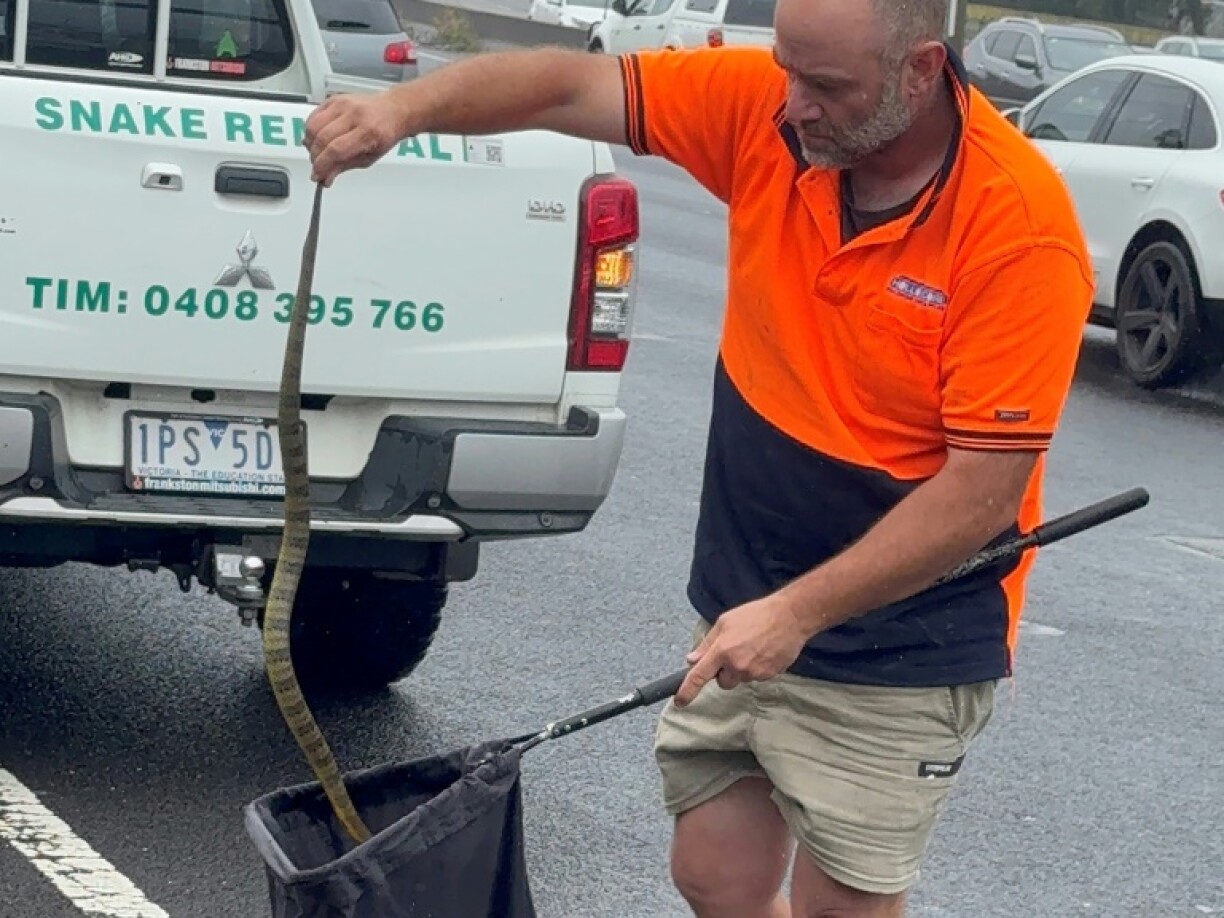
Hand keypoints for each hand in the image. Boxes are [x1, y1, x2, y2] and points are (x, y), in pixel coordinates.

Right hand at [304, 92, 409, 186]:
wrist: (391, 111)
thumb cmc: (384, 134)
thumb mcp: (369, 158)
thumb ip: (344, 166)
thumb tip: (325, 177)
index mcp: (368, 132)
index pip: (336, 150)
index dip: (322, 165)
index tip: (317, 175)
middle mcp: (354, 115)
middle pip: (322, 138)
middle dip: (315, 157)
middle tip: (317, 167)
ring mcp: (343, 104)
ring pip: (313, 126)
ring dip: (310, 144)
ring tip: (317, 153)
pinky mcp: (333, 99)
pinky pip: (313, 116)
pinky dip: (310, 131)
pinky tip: (316, 139)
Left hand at [674, 596, 809, 707]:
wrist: (789, 617)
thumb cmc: (756, 615)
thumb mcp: (725, 621)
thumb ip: (707, 643)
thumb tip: (692, 659)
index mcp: (722, 650)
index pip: (699, 675)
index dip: (687, 690)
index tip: (680, 701)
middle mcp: (737, 665)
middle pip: (723, 682)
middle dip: (725, 672)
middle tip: (734, 651)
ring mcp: (754, 672)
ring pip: (740, 679)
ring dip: (742, 668)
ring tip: (753, 647)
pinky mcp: (769, 675)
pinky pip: (757, 677)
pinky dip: (757, 668)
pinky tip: (764, 651)